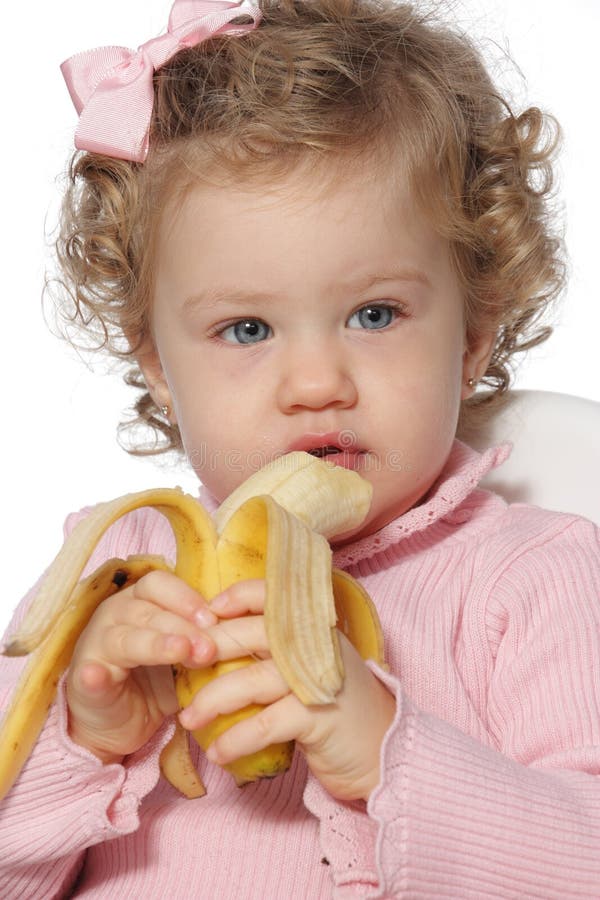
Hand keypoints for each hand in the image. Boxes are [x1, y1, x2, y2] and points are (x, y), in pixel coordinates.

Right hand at [66, 570, 217, 762]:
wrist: (123, 722)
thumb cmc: (155, 678)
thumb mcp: (182, 653)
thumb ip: (201, 638)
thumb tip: (239, 631)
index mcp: (139, 601)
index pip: (159, 584)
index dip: (186, 599)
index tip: (213, 621)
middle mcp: (114, 616)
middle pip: (146, 610)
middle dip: (182, 627)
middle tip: (208, 649)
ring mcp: (96, 646)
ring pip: (125, 638)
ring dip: (154, 644)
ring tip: (179, 653)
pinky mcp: (83, 681)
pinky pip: (89, 674)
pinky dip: (94, 674)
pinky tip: (99, 675)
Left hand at [179, 580, 394, 801]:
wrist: (382, 748)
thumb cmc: (334, 704)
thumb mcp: (309, 665)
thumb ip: (277, 646)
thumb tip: (219, 637)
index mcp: (311, 626)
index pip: (269, 595)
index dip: (235, 598)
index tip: (206, 613)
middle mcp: (314, 645)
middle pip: (250, 635)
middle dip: (208, 651)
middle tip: (178, 669)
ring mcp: (317, 679)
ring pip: (251, 680)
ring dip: (212, 701)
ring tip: (189, 720)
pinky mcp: (318, 716)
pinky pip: (265, 723)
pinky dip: (236, 738)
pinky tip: (218, 753)